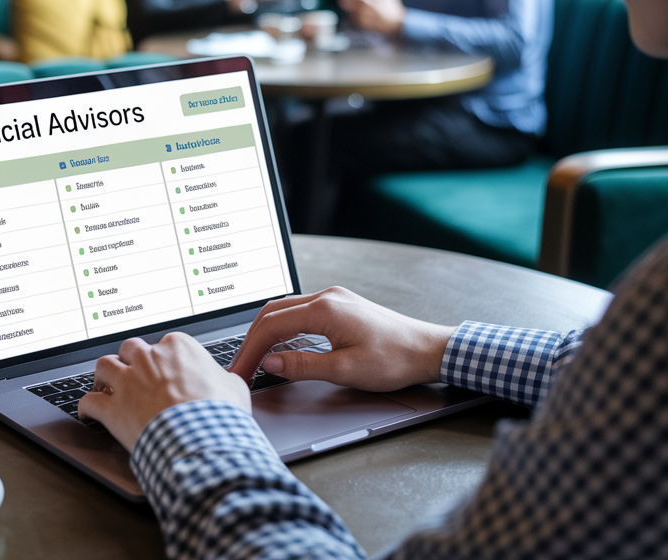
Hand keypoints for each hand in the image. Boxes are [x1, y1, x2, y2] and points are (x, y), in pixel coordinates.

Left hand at [78, 333, 250, 451]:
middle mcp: (148, 358)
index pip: (164, 345)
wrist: (203, 441)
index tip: (165, 372)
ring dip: (104, 377)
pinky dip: (87, 408)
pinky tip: (89, 414)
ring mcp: (127, 382)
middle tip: (133, 377)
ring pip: (103, 367)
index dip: (163, 361)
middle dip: (130, 362)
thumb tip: (226, 381)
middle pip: (129, 350)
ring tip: (106, 387)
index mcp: (178, 348)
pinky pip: (89, 401)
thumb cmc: (220, 414)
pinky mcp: (112, 408)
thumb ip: (223, 377)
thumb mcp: (234, 387)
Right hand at [227, 287, 456, 391]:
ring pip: (285, 310)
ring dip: (266, 333)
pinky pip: (300, 312)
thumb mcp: (345, 370)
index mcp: (324, 309)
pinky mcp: (339, 307)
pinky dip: (283, 329)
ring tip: (255, 359)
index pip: (271, 325)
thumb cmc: (393, 359)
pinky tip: (280, 346)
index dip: (250, 350)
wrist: (427, 349)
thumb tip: (270, 364)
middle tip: (241, 368)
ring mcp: (333, 299)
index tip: (240, 372)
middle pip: (272, 313)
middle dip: (252, 340)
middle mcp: (326, 297)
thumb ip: (303, 366)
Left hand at [335, 0, 406, 33]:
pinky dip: (350, 16)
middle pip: (349, 3)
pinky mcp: (363, 25)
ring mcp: (363, 18)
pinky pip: (353, 20)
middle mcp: (365, 9)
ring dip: (345, 6)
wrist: (396, 24)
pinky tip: (349, 12)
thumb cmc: (392, 7)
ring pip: (349, 11)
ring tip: (342, 2)